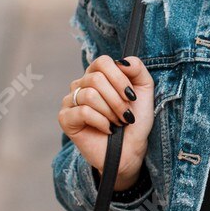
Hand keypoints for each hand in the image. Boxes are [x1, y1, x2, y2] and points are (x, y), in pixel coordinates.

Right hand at [58, 54, 154, 190]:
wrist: (131, 149)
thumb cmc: (136, 120)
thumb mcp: (144, 90)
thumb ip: (137, 69)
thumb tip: (121, 61)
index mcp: (97, 74)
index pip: (103, 62)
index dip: (119, 78)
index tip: (131, 96)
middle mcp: (81, 84)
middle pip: (96, 79)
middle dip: (117, 100)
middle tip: (125, 115)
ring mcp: (70, 101)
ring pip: (89, 95)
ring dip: (110, 112)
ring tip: (117, 122)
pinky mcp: (65, 118)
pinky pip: (83, 112)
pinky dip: (101, 122)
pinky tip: (107, 129)